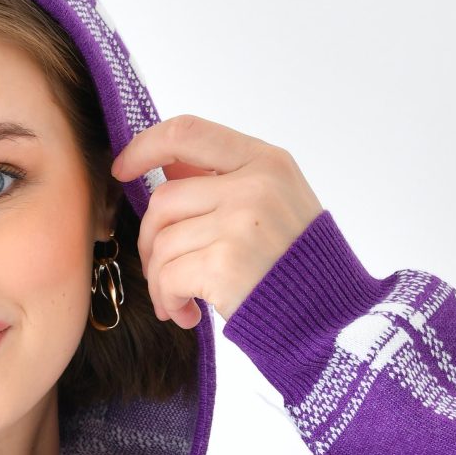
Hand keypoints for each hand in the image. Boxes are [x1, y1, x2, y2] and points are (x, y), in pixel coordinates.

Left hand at [110, 118, 324, 327]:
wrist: (333, 322)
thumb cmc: (299, 269)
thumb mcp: (276, 204)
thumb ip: (224, 182)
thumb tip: (166, 168)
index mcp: (266, 161)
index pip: (188, 132)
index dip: (144, 147)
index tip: (122, 170)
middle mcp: (254, 185)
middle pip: (163, 200)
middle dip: (150, 241)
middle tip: (163, 272)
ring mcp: (240, 223)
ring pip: (160, 242)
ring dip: (159, 280)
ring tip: (180, 301)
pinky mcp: (226, 264)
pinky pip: (167, 277)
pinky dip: (168, 301)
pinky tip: (187, 314)